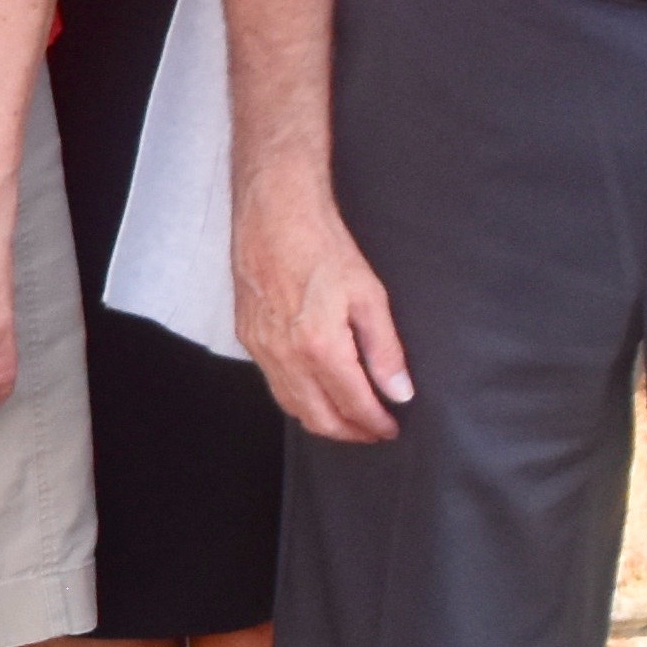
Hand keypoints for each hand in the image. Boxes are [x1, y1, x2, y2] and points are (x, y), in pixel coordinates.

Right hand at [235, 166, 414, 441]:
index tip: (391, 429)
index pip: (353, 404)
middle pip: (318, 418)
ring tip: (348, 418)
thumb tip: (398, 391)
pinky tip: (315, 389)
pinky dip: (297, 398)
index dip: (375, 424)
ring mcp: (261, 349)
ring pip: (291, 406)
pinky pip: (273, 383)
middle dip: (349, 432)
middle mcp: (285, 356)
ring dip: (322, 420)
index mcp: (320, 347)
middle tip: (373, 431)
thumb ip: (385, 349)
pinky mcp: (248, 337)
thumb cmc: (322, 246)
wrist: (274, 213)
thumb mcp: (369, 295)